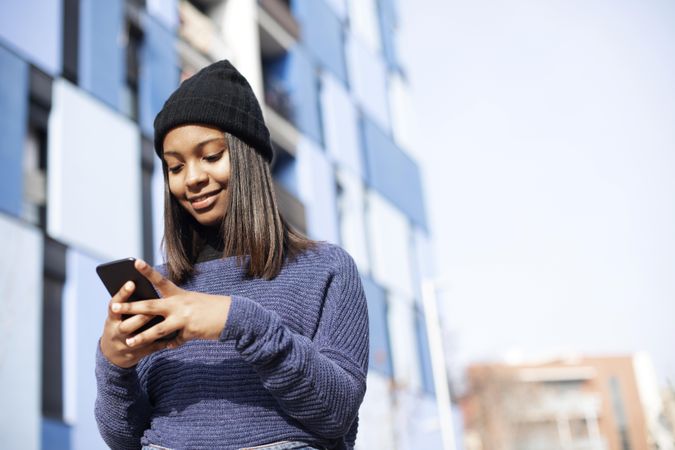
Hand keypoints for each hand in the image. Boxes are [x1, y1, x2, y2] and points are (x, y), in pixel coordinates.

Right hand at [100, 280, 171, 367]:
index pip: (114, 305)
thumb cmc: (121, 324)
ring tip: (163, 321)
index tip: (131, 283)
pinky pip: (152, 348)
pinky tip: (174, 336)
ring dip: (151, 331)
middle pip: (127, 325)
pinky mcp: (138, 354)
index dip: (122, 294)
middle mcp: (116, 333)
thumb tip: (142, 286)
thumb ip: (129, 305)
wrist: (113, 354)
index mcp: (112, 319)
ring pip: (138, 339)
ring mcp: (126, 345)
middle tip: (152, 304)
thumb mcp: (118, 316)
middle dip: (140, 316)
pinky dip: (162, 342)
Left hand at [110, 259, 231, 350]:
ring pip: (157, 329)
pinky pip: (174, 341)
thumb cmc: (211, 308)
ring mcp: (183, 319)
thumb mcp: (192, 302)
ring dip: (141, 336)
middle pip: (150, 305)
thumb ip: (175, 309)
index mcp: (179, 294)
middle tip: (113, 308)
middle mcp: (179, 304)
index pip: (160, 280)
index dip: (147, 271)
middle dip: (131, 307)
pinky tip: (164, 347)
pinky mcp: (189, 332)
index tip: (134, 262)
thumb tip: (160, 320)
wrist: (232, 316)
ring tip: (129, 342)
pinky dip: (169, 344)